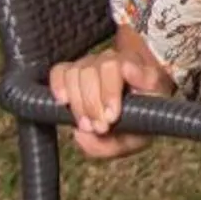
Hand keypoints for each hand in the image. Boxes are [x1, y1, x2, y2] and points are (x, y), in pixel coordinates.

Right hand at [48, 31, 174, 160]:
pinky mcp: (72, 69)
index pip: (123, 67)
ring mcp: (93, 63)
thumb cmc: (136, 124)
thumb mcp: (138, 136)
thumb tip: (81, 133)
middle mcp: (117, 61)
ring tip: (85, 124)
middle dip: (93, 104)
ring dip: (77, 102)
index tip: (111, 117)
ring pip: (76, 72)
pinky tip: (64, 102)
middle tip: (98, 127)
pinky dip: (58, 85)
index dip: (111, 92)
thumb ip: (118, 139)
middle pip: (95, 70)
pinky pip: (59, 71)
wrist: (131, 115)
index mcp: (142, 71)